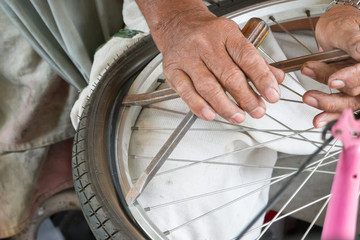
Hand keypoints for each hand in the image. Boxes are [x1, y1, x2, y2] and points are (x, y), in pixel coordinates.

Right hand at [152, 8, 283, 122]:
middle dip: (246, 98)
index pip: (247, 58)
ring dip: (225, 106)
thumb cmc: (208, 34)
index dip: (262, 79)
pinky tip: (211, 114)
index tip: (272, 96)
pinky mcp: (173, 71)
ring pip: (208, 87)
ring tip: (238, 116)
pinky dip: (199, 106)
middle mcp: (205, 44)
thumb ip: (256, 60)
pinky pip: (186, 92)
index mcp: (225, 33)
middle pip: (229, 75)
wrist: (178, 24)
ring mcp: (187, 58)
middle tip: (257, 110)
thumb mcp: (234, 39)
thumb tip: (276, 78)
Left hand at [301, 5, 359, 127]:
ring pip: (349, 102)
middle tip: (311, 94)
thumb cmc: (341, 24)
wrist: (333, 28)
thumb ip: (353, 43)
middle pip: (358, 93)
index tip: (332, 80)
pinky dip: (329, 113)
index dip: (351, 78)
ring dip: (327, 104)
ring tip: (308, 99)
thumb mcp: (344, 29)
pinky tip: (318, 119)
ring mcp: (358, 82)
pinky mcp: (347, 89)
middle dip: (333, 96)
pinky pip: (342, 105)